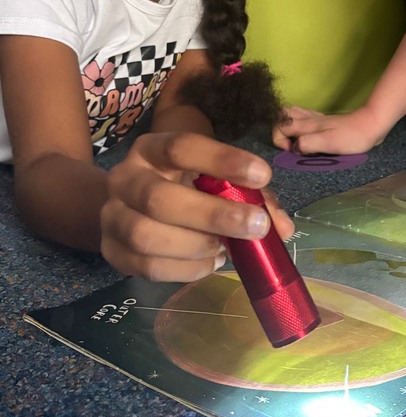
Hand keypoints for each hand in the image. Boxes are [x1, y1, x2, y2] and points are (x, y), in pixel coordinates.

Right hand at [100, 132, 293, 281]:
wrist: (127, 207)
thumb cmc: (184, 187)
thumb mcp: (215, 179)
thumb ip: (251, 197)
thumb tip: (283, 228)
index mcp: (153, 149)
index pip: (182, 147)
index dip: (222, 159)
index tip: (262, 175)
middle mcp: (125, 178)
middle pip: (159, 198)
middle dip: (213, 215)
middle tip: (256, 226)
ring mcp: (112, 216)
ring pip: (147, 236)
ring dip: (196, 246)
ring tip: (225, 248)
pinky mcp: (111, 251)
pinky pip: (148, 267)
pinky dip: (186, 269)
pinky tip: (210, 262)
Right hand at [273, 105, 385, 154]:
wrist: (372, 125)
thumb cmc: (352, 137)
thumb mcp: (328, 143)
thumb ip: (308, 144)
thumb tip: (294, 148)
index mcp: (307, 125)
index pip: (279, 126)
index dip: (279, 140)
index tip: (293, 151)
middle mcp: (309, 119)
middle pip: (282, 114)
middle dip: (279, 130)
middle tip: (290, 145)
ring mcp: (317, 118)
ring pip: (293, 113)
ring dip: (288, 126)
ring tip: (295, 141)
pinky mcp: (325, 121)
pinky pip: (305, 117)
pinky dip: (300, 124)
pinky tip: (308, 135)